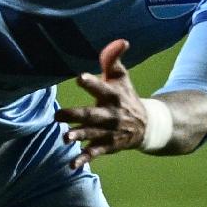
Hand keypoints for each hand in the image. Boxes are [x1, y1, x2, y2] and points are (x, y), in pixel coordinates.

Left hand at [54, 38, 145, 168]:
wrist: (147, 125)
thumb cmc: (126, 96)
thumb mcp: (122, 78)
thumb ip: (114, 59)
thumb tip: (122, 40)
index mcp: (114, 95)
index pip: (102, 87)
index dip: (92, 83)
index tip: (80, 78)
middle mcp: (111, 114)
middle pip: (92, 114)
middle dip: (76, 115)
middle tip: (59, 115)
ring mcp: (109, 132)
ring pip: (92, 134)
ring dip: (78, 136)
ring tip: (65, 138)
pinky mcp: (107, 145)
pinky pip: (94, 153)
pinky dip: (84, 159)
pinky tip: (72, 165)